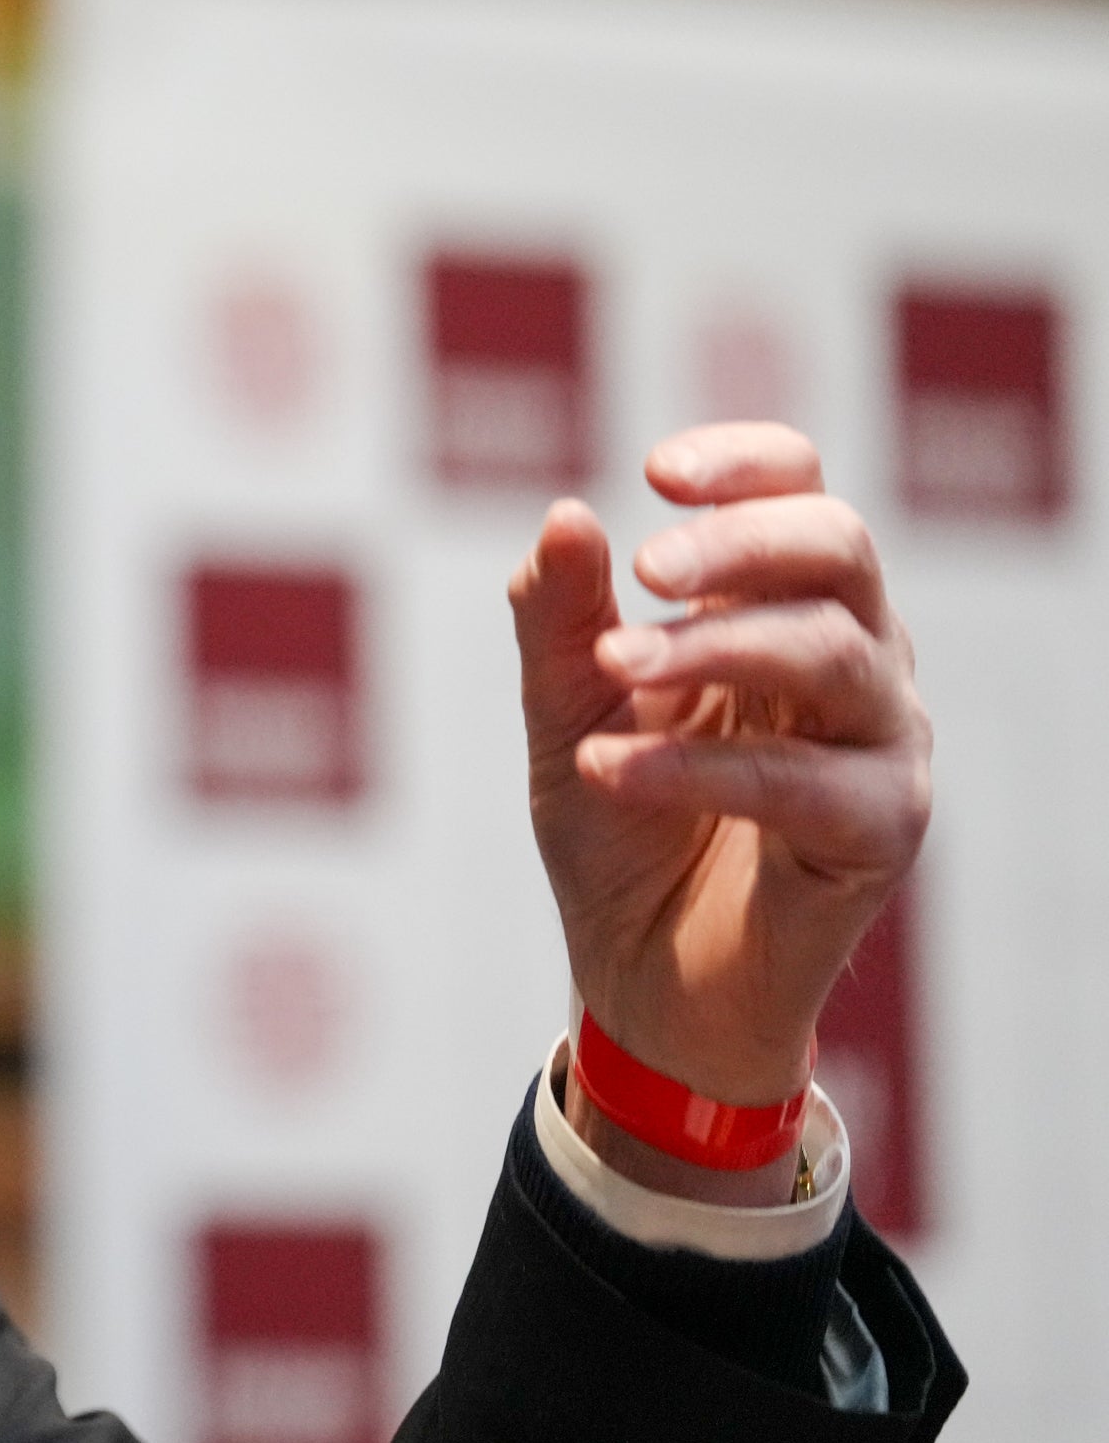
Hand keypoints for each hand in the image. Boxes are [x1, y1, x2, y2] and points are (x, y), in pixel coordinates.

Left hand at [510, 424, 929, 1190]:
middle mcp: (853, 657)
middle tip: (643, 564)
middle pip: (839, 548)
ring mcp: (879, 742)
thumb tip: (565, 515)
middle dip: (737, 544)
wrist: (642, 978)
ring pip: (834, 652)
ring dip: (712, 648)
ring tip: (614, 669)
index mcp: (782, 607)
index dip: (746, 464)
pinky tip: (608, 768)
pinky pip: (804, 781)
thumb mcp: (566, 711)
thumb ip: (560, 620)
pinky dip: (699, 767)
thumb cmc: (620, 828)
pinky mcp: (881, 832)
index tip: (655, 472)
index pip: (800, 493)